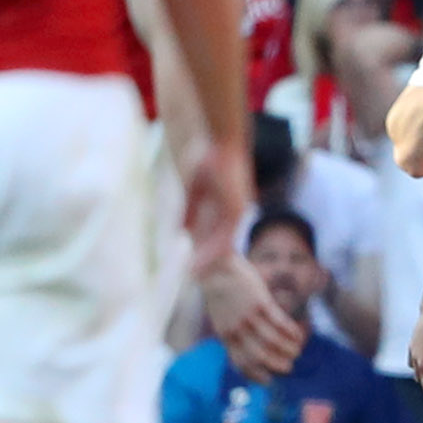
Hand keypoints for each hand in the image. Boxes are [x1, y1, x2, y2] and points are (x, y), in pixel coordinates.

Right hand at [179, 140, 254, 276]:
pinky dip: (211, 250)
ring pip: (223, 245)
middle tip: (194, 278)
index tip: (192, 267)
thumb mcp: (196, 190)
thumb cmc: (209, 160)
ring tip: (194, 275)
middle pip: (222, 246)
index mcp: (228, 210)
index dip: (205, 253)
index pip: (217, 238)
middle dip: (208, 262)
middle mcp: (236, 214)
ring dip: (208, 261)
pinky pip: (224, 236)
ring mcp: (238, 212)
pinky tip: (200, 260)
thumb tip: (184, 230)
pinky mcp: (236, 209)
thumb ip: (192, 210)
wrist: (222, 143)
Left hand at [199, 249, 304, 380]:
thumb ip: (231, 329)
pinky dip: (292, 332)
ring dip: (288, 349)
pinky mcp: (260, 303)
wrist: (214, 267)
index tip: (268, 380)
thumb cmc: (218, 290)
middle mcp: (237, 329)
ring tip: (297, 351)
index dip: (256, 375)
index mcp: (225, 335)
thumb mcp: (220, 315)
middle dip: (276, 365)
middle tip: (288, 367)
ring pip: (273, 341)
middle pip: (260, 356)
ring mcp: (249, 316)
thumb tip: (243, 342)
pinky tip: (299, 335)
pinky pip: (280, 323)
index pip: (241, 363)